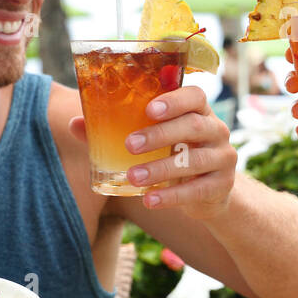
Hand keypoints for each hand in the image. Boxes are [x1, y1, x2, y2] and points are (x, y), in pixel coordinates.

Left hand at [69, 85, 236, 219]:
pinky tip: (150, 200)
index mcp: (198, 112)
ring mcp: (223, 157)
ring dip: (161, 168)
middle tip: (129, 145)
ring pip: (195, 159)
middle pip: (194, 125)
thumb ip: (115, 130)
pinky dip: (172, 196)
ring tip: (133, 177)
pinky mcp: (222, 185)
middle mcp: (216, 130)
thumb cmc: (174, 155)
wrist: (209, 192)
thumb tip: (74, 123)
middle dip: (160, 135)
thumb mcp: (152, 142)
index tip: (149, 109)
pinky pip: (198, 190)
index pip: (195, 96)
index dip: (174, 100)